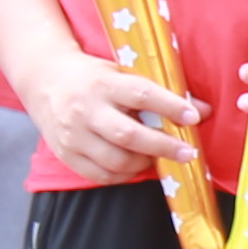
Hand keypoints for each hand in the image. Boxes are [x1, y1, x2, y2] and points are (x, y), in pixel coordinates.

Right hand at [26, 45, 204, 183]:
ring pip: (115, 160)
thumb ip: (160, 91)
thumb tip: (202, 110)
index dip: (170, 107)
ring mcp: (73, 135)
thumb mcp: (124, 73)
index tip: (194, 117)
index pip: (141, 95)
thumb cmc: (95, 77)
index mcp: (103, 84)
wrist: (45, 80)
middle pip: (128, 135)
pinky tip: (137, 166)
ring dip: (145, 163)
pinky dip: (123, 175)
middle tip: (188, 152)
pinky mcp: (66, 154)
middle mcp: (86, 110)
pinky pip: (99, 174)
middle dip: (163, 146)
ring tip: (160, 157)